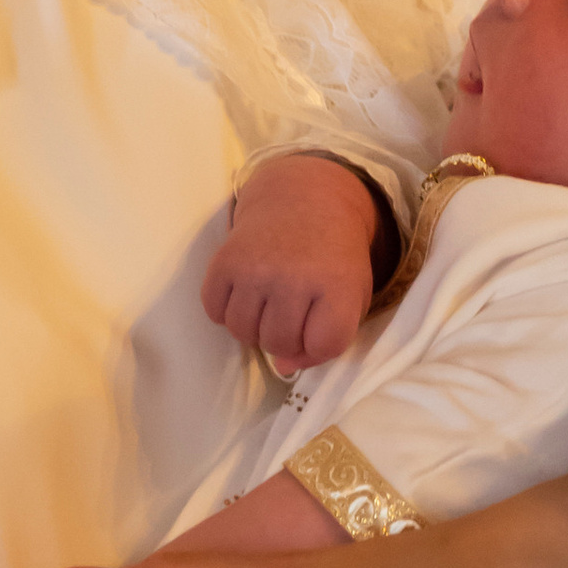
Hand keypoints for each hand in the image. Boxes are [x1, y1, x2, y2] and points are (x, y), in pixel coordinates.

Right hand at [201, 154, 382, 375]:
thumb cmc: (332, 257)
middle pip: (279, 344)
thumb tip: (282, 367)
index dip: (320, 347)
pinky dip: (227, 312)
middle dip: (286, 340)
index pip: (324, 344)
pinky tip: (246, 293)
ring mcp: (255, 268)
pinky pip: (215, 313)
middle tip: (293, 313)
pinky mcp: (224, 261)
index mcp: (337, 284)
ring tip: (269, 305)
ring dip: (255, 329)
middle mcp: (294, 276)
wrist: (304, 200)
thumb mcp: (352, 294)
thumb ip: (328, 337)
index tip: (320, 328)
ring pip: (243, 333)